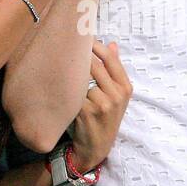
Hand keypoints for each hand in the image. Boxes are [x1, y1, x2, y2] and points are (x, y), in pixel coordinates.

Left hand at [69, 41, 131, 172]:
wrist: (95, 148)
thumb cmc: (104, 117)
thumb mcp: (116, 96)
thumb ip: (114, 70)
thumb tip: (112, 44)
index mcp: (125, 88)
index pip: (111, 59)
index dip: (96, 45)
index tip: (82, 37)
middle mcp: (117, 96)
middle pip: (94, 65)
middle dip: (78, 57)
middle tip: (65, 49)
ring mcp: (103, 105)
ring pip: (82, 78)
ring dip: (70, 75)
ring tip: (60, 72)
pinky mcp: (87, 113)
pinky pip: (73, 93)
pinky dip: (66, 91)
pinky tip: (60, 91)